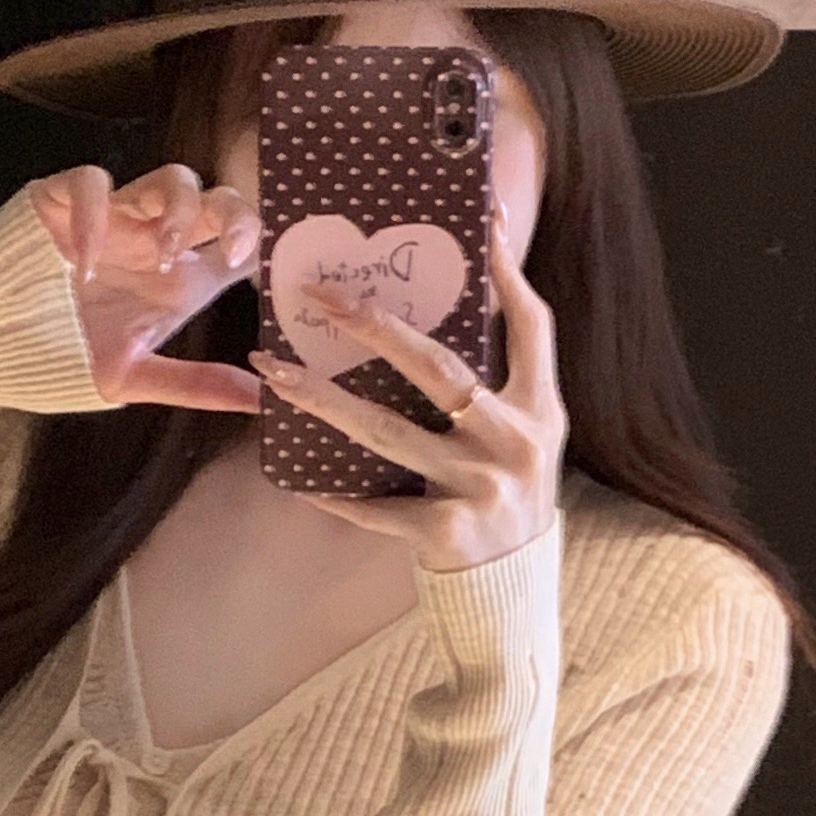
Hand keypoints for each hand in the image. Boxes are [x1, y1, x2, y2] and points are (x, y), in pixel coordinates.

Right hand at [29, 164, 264, 412]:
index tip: (284, 274)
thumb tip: (263, 401)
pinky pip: (91, 184)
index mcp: (177, 281)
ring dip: (177, 211)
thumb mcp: (130, 378)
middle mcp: (153, 242)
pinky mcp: (64, 200)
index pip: (239, 250)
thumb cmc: (54, 355)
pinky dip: (94, 217)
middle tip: (236, 251)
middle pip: (218, 203)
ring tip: (162, 258)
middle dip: (238, 216)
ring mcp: (114, 216)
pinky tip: (82, 264)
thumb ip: (195, 384)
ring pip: (169, 180)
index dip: (267, 252)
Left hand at [262, 244, 564, 571]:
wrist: (515, 596)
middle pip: (440, 368)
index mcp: (540, 410)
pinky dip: (333, 492)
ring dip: (322, 400)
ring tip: (274, 373)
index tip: (481, 218)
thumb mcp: (519, 442)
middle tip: (325, 298)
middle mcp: (515, 442)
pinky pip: (374, 503)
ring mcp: (481, 488)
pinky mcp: (446, 530)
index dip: (506, 271)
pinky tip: (297, 477)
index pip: (530, 325)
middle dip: (377, 327)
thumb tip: (424, 322)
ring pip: (386, 432)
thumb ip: (489, 390)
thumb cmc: (505, 502)